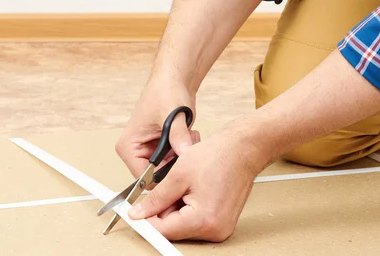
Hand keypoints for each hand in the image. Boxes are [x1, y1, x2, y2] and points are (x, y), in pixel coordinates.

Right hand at [116, 80, 200, 177]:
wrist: (173, 81)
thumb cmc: (166, 92)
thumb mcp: (173, 116)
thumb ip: (178, 136)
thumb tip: (186, 155)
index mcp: (128, 146)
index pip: (143, 178)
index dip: (164, 177)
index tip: (182, 167)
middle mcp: (135, 151)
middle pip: (157, 176)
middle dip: (175, 164)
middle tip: (188, 146)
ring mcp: (148, 151)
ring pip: (168, 170)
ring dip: (182, 157)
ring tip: (189, 137)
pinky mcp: (161, 148)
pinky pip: (174, 162)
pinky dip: (184, 152)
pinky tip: (189, 136)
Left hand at [128, 122, 264, 241]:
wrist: (244, 148)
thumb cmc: (218, 155)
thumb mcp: (178, 174)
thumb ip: (156, 198)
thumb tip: (139, 213)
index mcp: (204, 220)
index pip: (164, 230)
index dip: (146, 220)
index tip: (136, 213)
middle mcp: (215, 229)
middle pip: (174, 228)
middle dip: (164, 209)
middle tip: (169, 185)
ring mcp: (221, 227)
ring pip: (184, 224)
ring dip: (177, 206)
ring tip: (186, 183)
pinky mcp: (222, 222)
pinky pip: (196, 220)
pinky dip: (189, 206)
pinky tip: (193, 188)